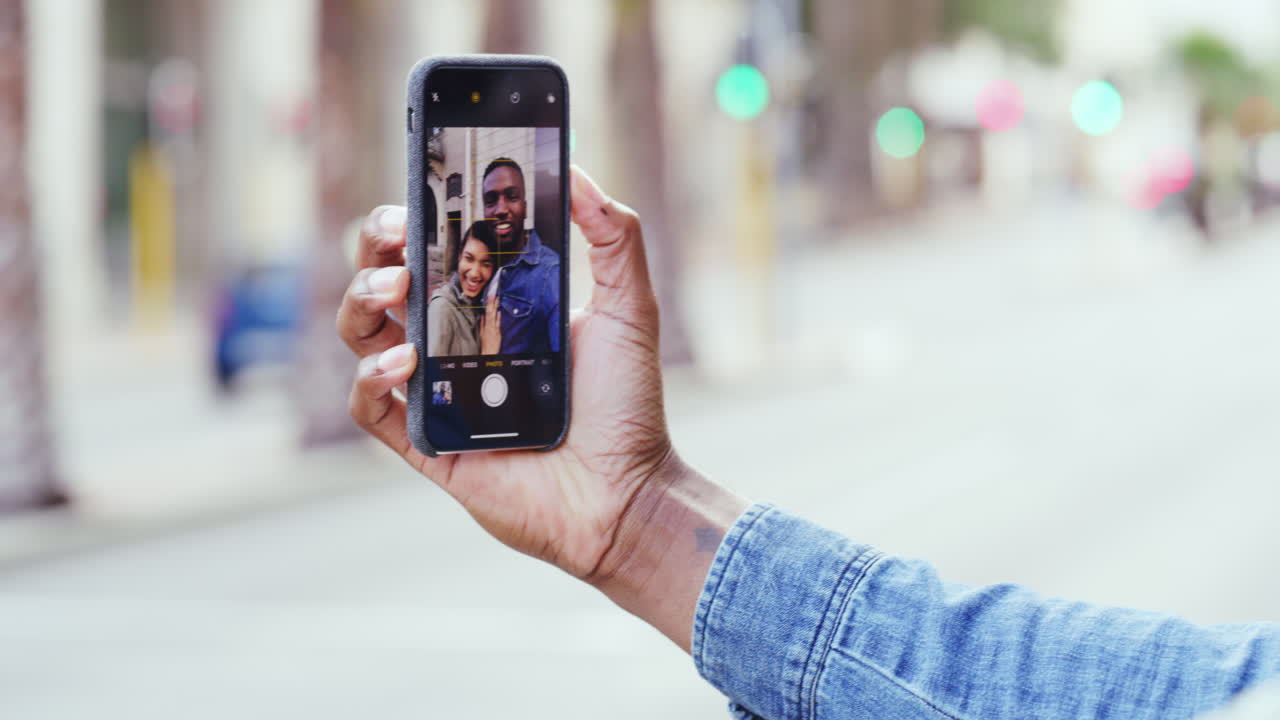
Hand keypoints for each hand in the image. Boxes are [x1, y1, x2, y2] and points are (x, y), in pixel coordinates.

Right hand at [337, 167, 676, 583]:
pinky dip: (370, 377)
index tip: (419, 193)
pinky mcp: (424, 442)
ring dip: (363, 301)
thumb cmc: (628, 405)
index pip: (435, 248)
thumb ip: (614, 235)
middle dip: (376, 249)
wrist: (626, 493)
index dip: (414, 218)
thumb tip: (576, 171)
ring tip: (396, 293)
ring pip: (362, 334)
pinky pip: (368, 405)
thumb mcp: (630, 307)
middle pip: (384, 280)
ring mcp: (436, 391)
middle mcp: (455, 342)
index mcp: (493, 304)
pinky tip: (405, 363)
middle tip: (398, 238)